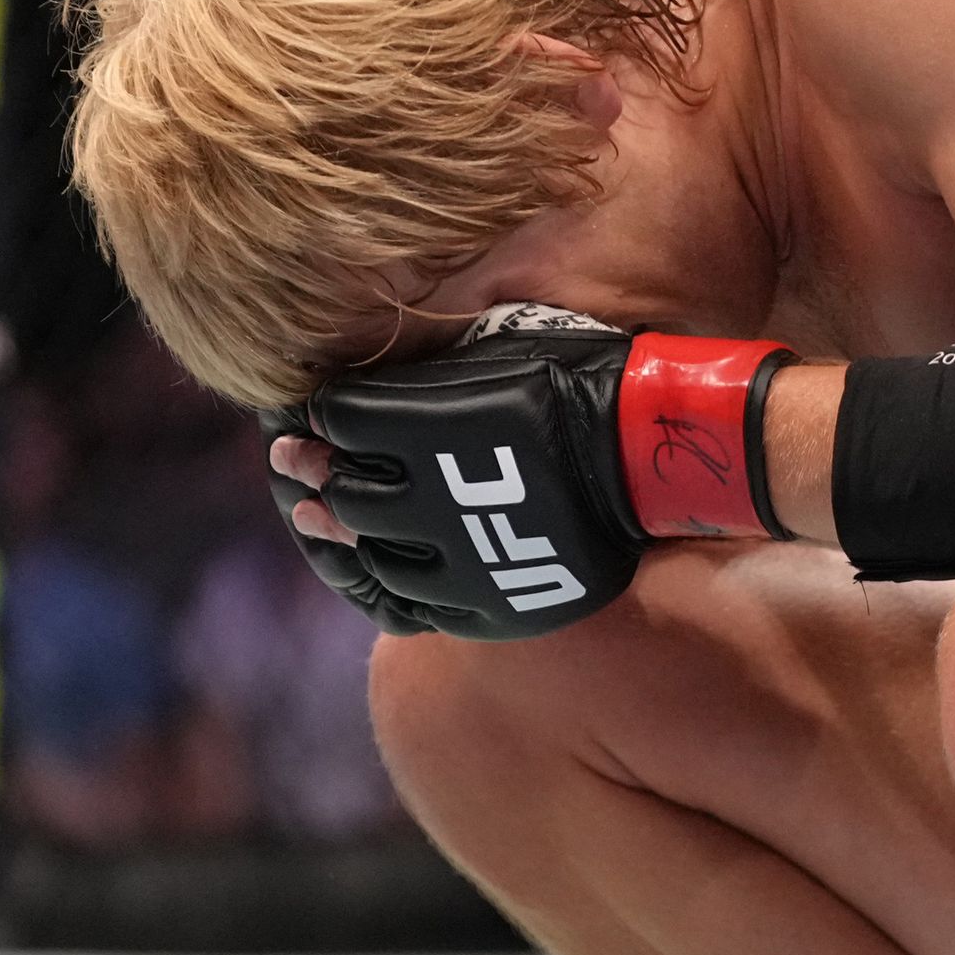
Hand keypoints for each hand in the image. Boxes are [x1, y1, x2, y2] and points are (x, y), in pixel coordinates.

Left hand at [267, 309, 794, 640]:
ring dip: (351, 534)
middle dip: (322, 476)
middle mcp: (430, 497)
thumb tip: (358, 377)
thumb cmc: (575, 383)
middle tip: (307, 466)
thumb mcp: (493, 350)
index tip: (319, 411)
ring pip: (370, 554)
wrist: (647, 458)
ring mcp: (457, 559)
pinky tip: (394, 562)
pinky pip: (411, 605)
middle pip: (344, 492)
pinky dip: (390, 581)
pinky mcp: (483, 604)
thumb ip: (423, 368)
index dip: (322, 412)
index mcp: (429, 424)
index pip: (338, 417)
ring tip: (346, 518)